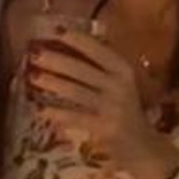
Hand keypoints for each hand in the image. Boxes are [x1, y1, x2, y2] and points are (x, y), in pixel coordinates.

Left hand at [23, 26, 153, 169]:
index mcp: (124, 71)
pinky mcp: (105, 127)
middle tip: (35, 53)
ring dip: (53, 83)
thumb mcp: (121, 86)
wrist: (145, 148)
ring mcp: (112, 107)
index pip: (99, 50)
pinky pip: (75, 117)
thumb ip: (100, 69)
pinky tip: (40, 110)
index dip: (78, 40)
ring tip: (33, 77)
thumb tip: (67, 49)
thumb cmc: (127, 112)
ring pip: (77, 92)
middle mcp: (120, 86)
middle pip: (83, 69)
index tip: (56, 30)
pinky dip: (57, 113)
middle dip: (57, 60)